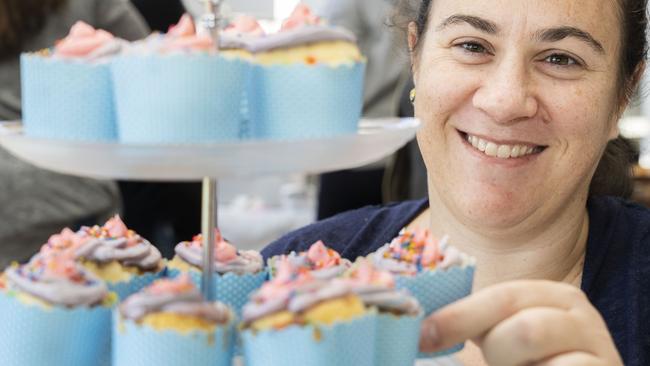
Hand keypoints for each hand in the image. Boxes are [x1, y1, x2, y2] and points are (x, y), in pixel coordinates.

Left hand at [419, 280, 622, 365]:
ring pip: (537, 347)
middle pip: (522, 328)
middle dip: (497, 353)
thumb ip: (472, 324)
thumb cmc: (531, 364)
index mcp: (550, 295)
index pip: (500, 297)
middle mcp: (580, 315)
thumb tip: (422, 327)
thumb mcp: (503, 337)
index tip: (423, 337)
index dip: (457, 317)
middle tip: (494, 363)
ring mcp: (600, 349)